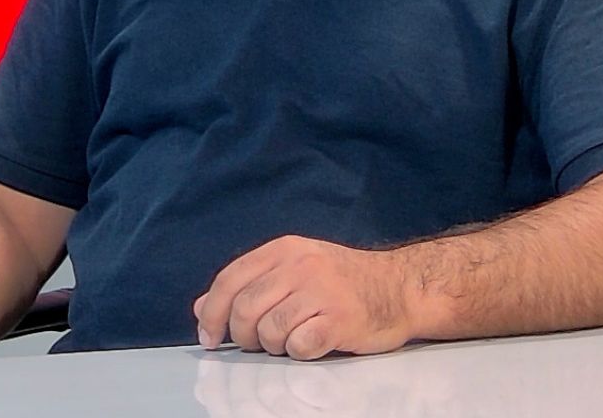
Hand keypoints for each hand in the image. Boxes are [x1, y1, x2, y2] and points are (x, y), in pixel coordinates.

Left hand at [193, 236, 417, 360]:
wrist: (400, 288)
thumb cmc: (341, 283)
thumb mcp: (292, 271)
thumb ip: (248, 285)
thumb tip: (202, 308)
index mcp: (282, 250)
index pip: (229, 280)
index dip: (211, 312)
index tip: (209, 336)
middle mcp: (300, 266)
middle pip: (244, 308)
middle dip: (241, 335)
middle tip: (255, 344)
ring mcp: (322, 291)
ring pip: (269, 330)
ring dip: (272, 346)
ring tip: (288, 342)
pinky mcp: (341, 319)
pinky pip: (300, 345)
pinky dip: (298, 352)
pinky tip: (310, 344)